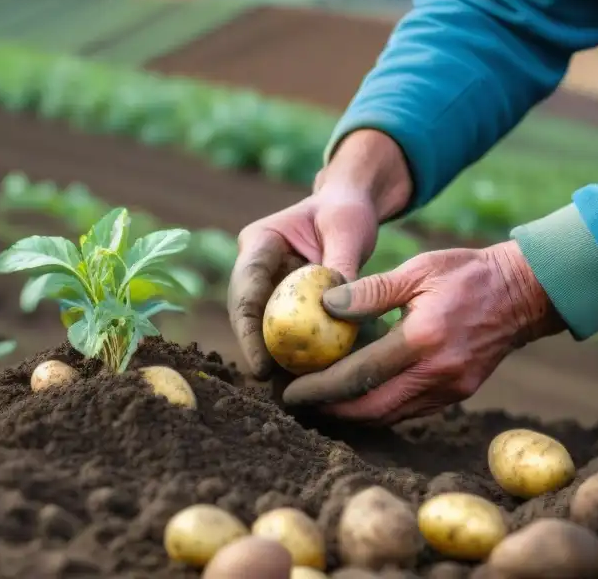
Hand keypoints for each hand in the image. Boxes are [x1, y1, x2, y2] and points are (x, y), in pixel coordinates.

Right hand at [227, 130, 412, 379]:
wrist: (350, 206)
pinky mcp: (287, 300)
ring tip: (293, 391)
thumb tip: (340, 308)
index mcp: (259, 242)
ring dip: (278, 357)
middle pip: (249, 315)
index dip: (248, 330)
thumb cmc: (346, 211)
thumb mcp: (347, 230)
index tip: (261, 365)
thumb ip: (341, 265)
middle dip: (258, 351)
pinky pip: (289, 330)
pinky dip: (300, 351)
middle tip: (274, 387)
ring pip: (266, 327)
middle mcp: (256, 266)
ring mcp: (270, 285)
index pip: (246, 288)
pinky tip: (315, 377)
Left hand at [280, 240, 567, 423]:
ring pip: (390, 416)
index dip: (320, 387)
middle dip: (330, 410)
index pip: (360, 374)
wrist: (524, 293)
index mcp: (424, 338)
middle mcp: (438, 372)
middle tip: (297, 402)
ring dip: (352, 414)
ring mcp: (451, 388)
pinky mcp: (457, 393)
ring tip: (318, 402)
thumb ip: (371, 290)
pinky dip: (378, 408)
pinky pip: (409, 410)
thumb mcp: (418, 269)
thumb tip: (325, 305)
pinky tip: (356, 397)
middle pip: (372, 408)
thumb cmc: (467, 273)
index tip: (291, 389)